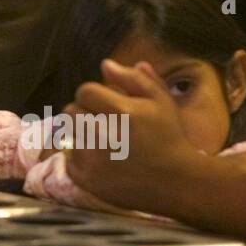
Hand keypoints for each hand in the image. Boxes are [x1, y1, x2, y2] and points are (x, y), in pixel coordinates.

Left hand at [63, 59, 204, 214]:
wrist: (177, 181)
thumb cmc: (170, 136)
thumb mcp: (161, 100)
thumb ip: (133, 79)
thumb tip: (105, 64)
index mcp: (120, 111)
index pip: (84, 91)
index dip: (95, 94)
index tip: (107, 104)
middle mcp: (101, 134)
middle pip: (72, 110)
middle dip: (86, 112)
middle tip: (105, 122)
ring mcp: (91, 159)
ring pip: (70, 133)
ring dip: (82, 132)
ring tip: (103, 139)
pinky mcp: (86, 179)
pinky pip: (68, 158)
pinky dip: (80, 156)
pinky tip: (100, 158)